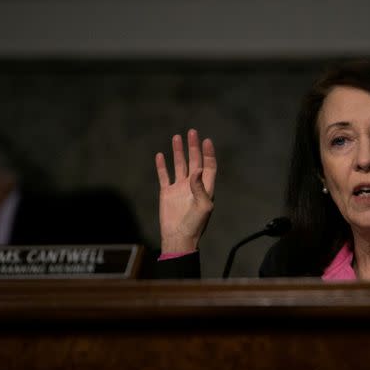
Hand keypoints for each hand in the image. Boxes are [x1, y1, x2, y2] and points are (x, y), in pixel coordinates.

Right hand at [154, 129, 216, 253]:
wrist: (178, 237)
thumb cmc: (195, 225)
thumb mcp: (203, 207)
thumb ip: (201, 188)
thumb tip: (198, 169)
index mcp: (206, 188)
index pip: (209, 166)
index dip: (208, 154)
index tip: (206, 140)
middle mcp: (193, 185)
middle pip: (194, 162)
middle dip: (193, 147)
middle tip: (192, 132)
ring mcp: (179, 188)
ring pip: (179, 165)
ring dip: (179, 152)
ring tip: (177, 137)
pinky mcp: (167, 193)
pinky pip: (164, 176)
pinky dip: (162, 166)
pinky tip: (161, 155)